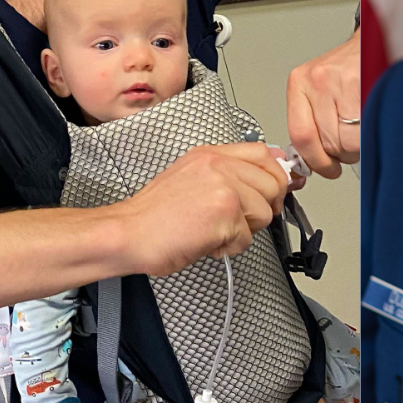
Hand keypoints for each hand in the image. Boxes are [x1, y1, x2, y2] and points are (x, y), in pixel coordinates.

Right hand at [113, 143, 287, 274]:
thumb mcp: (191, 177)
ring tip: (213, 230)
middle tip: (237, 219)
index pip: (264, 154)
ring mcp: (223, 188)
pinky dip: (228, 248)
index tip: (275, 190)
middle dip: (262, 208)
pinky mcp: (224, 214)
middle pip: (273, 184)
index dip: (275, 175)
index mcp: (211, 155)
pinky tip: (205, 241)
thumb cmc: (154, 214)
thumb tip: (265, 176)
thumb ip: (227, 173)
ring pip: (264, 213)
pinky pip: (247, 238)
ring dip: (243, 231)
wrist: (126, 233)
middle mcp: (219, 166)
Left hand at [287, 28, 362, 178]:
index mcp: (299, 83)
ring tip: (359, 132)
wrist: (373, 43)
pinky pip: (364, 129)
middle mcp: (316, 80)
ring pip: (346, 140)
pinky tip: (369, 123)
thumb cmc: (348, 70)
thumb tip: (310, 161)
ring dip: (356, 146)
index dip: (315, 161)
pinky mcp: (362, 82)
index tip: (325, 168)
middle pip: (326, 142)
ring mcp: (340, 81)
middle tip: (347, 148)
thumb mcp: (320, 90)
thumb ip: (312, 122)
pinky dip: (369, 134)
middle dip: (340, 154)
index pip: (300, 135)